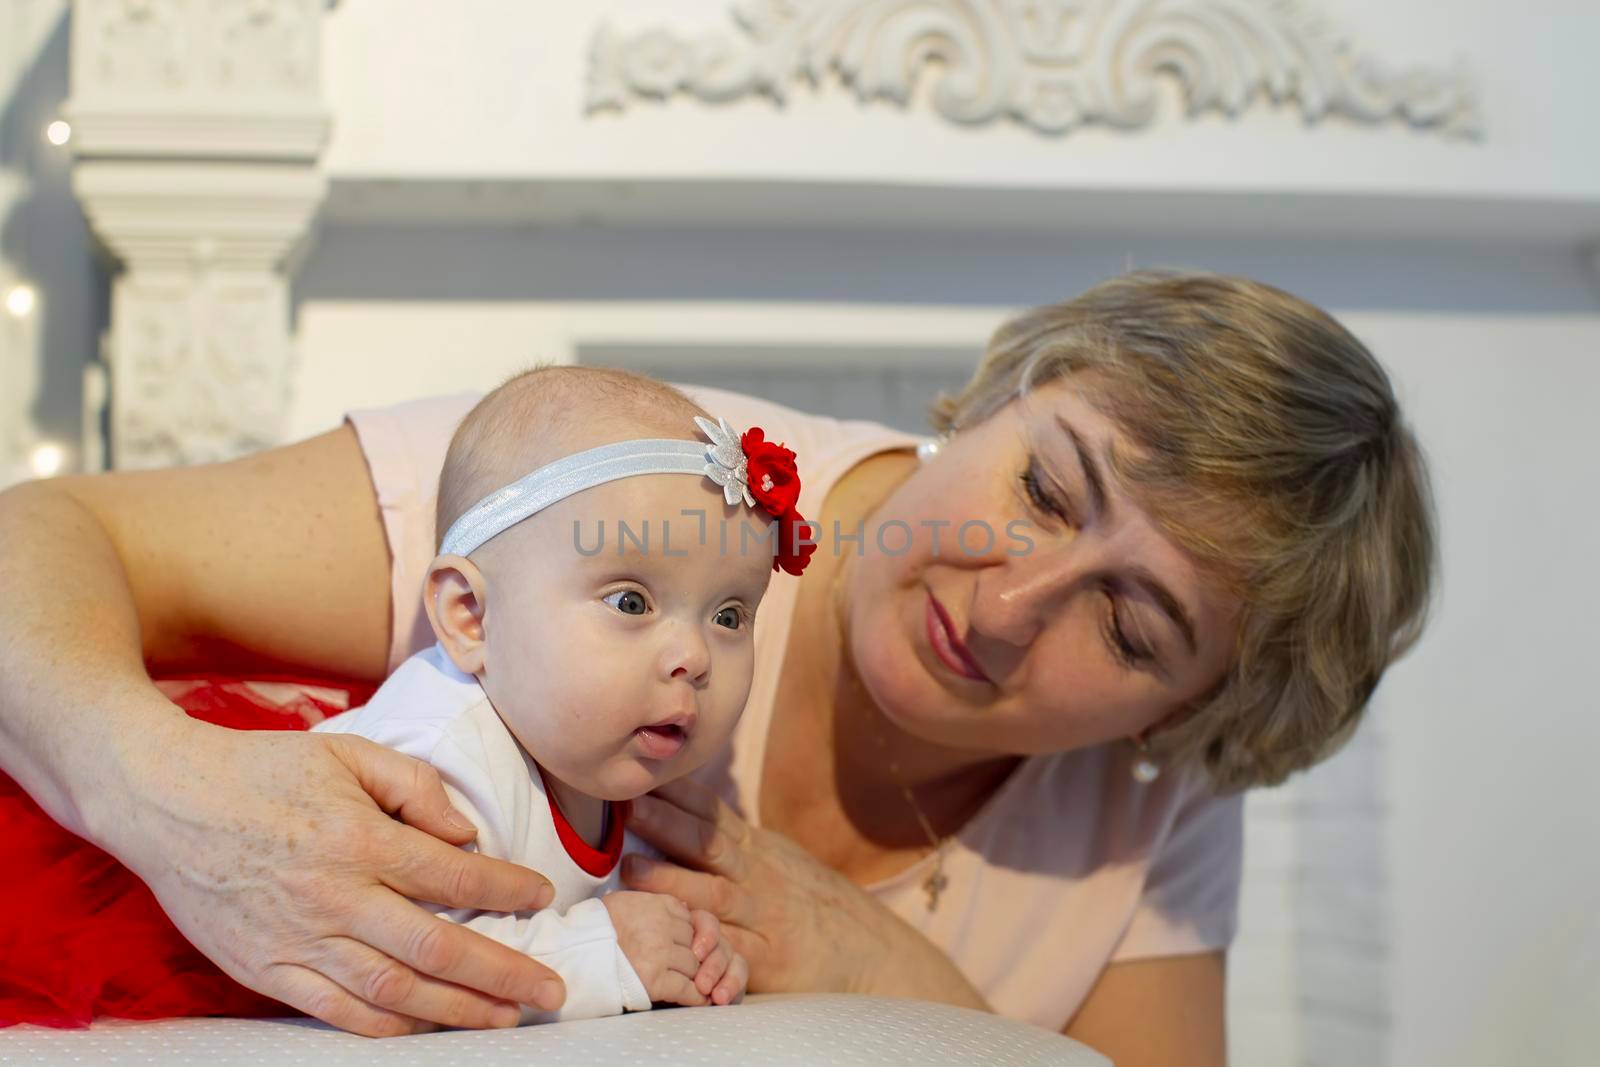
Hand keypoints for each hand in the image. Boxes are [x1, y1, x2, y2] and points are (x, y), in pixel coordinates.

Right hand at [113, 715, 567, 1035]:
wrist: (163, 801)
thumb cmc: (262, 770)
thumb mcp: (348, 752)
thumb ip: (415, 787)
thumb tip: (464, 835)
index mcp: (358, 840)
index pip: (452, 876)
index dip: (506, 890)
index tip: (541, 897)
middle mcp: (334, 898)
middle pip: (436, 947)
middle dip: (502, 972)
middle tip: (549, 989)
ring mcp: (297, 940)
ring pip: (393, 990)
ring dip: (457, 1009)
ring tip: (504, 1018)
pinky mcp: (264, 970)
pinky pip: (335, 1012)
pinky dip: (387, 1026)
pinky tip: (426, 1027)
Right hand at [601, 891, 712, 1005]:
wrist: (572, 955)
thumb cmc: (592, 931)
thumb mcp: (623, 903)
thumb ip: (653, 905)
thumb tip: (682, 909)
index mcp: (654, 904)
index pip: (688, 918)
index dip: (687, 934)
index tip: (686, 945)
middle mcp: (661, 926)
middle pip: (694, 942)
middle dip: (692, 956)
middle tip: (688, 968)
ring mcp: (660, 953)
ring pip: (693, 966)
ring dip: (693, 977)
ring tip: (692, 984)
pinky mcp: (656, 981)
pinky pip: (687, 989)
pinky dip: (696, 997)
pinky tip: (699, 999)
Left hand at [620, 778, 890, 995]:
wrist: (868, 948)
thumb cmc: (811, 902)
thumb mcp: (777, 860)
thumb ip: (733, 843)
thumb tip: (683, 814)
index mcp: (757, 850)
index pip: (712, 814)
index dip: (676, 794)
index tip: (642, 774)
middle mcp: (758, 876)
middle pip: (708, 844)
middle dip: (667, 823)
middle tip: (629, 805)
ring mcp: (762, 917)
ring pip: (713, 893)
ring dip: (672, 880)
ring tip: (632, 868)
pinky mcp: (767, 959)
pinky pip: (730, 949)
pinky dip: (703, 941)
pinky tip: (674, 936)